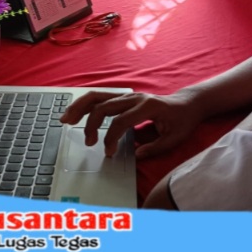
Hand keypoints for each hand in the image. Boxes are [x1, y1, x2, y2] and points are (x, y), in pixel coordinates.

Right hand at [60, 91, 201, 158]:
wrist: (187, 104)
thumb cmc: (182, 121)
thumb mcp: (175, 138)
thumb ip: (155, 148)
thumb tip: (136, 155)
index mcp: (147, 107)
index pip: (120, 121)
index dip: (111, 138)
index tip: (108, 152)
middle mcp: (135, 97)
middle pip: (104, 106)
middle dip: (91, 124)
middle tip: (88, 142)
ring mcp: (128, 95)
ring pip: (97, 96)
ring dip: (79, 107)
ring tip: (65, 120)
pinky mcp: (123, 97)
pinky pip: (100, 97)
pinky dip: (85, 103)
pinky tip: (74, 112)